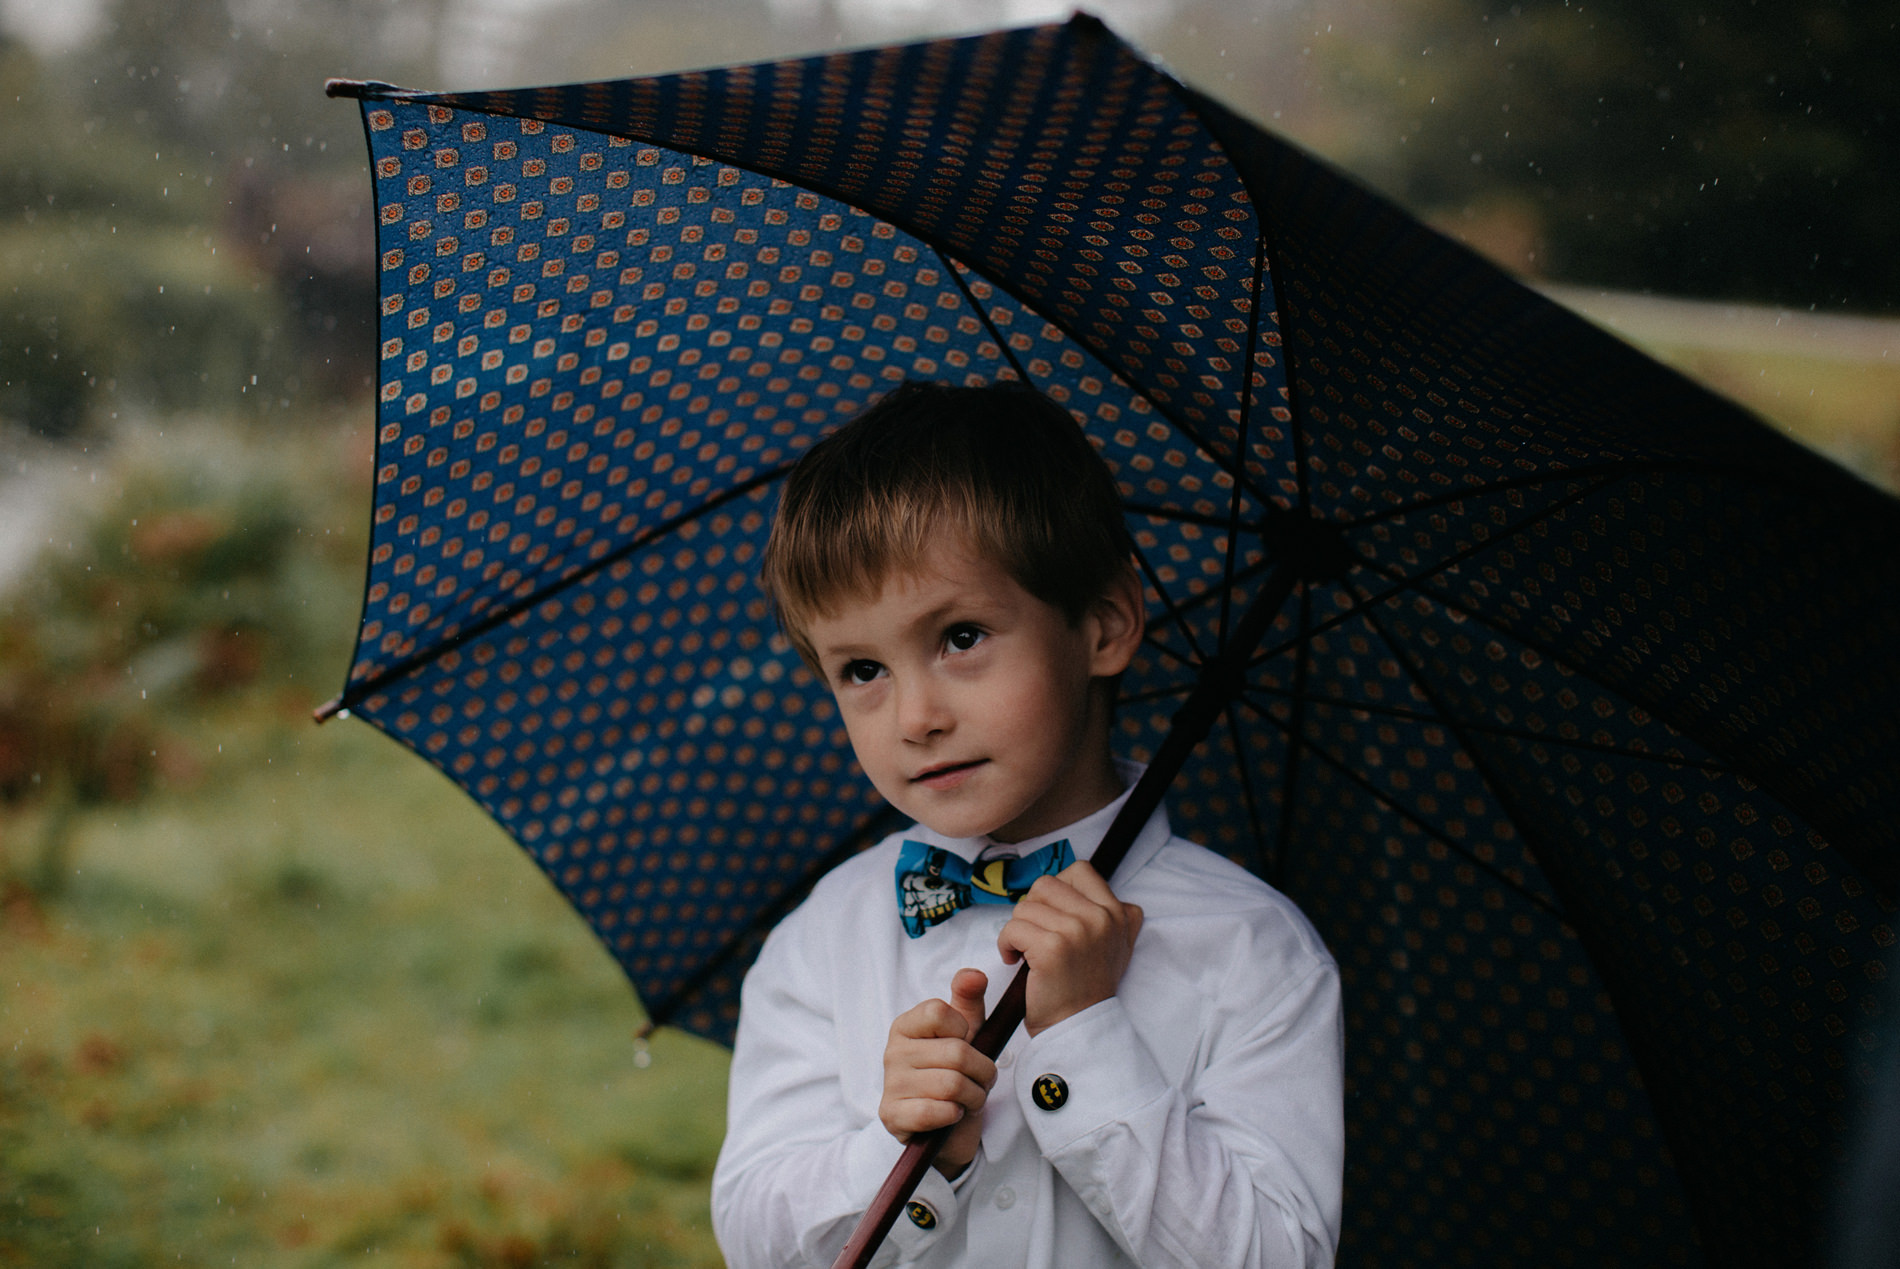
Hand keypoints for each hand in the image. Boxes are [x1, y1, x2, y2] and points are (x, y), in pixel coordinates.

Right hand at [880, 968, 995, 1175]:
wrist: (946, 1126)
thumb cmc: (955, 1073)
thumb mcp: (966, 1032)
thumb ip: (968, 999)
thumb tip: (973, 974)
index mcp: (906, 1026)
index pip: (940, 1012)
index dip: (965, 1030)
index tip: (966, 1043)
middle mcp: (892, 1052)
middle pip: (956, 1053)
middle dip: (982, 1072)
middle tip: (980, 1080)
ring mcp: (890, 1085)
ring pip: (952, 1085)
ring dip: (974, 1096)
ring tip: (969, 1098)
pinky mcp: (892, 1116)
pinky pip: (935, 1112)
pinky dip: (954, 1115)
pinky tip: (952, 1115)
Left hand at [997, 861, 1143, 1035]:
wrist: (1079, 1028)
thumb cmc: (1087, 988)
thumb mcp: (1118, 946)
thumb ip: (1117, 916)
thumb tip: (1100, 890)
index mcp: (1117, 913)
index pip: (1079, 870)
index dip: (1057, 889)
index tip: (1051, 915)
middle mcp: (1101, 918)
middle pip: (1045, 885)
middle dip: (1032, 910)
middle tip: (1035, 936)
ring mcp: (1077, 932)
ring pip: (1025, 906)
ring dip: (1017, 929)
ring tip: (1026, 952)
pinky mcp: (1052, 949)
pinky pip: (1013, 928)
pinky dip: (1006, 944)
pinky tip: (1016, 961)